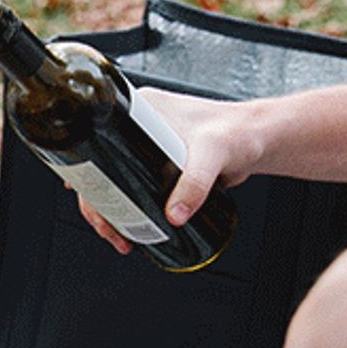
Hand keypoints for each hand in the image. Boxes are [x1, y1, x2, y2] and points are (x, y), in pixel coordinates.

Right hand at [77, 88, 258, 252]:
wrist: (261, 140)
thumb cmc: (238, 131)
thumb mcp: (212, 153)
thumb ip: (195, 183)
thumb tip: (175, 215)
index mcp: (139, 110)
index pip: (97, 140)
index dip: (85, 171)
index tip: (86, 199)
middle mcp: (139, 128)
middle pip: (103, 168)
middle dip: (98, 203)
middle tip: (109, 230)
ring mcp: (150, 147)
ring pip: (119, 181)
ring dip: (114, 210)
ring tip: (120, 237)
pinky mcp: (163, 166)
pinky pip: (139, 188)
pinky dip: (132, 209)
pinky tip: (133, 226)